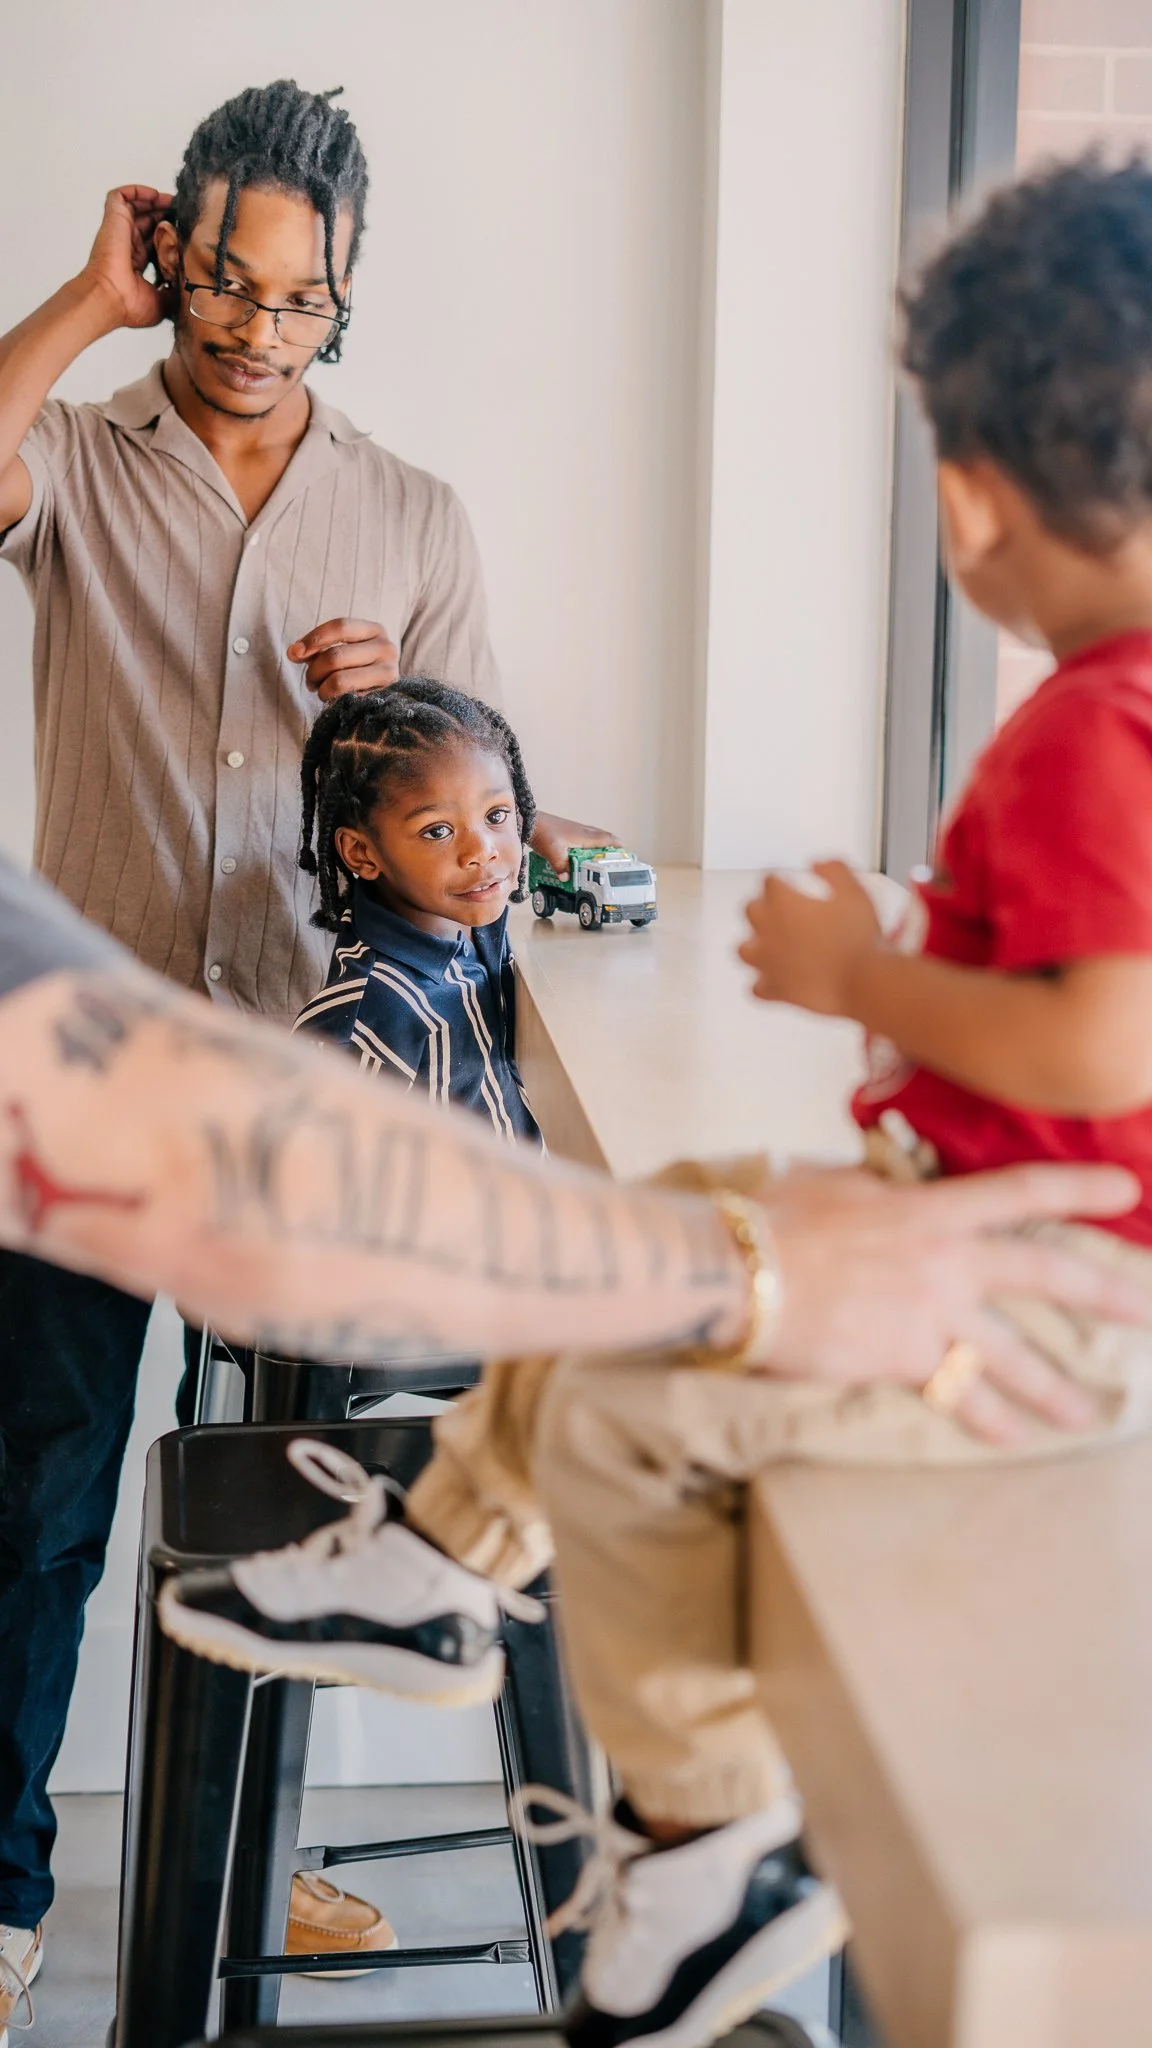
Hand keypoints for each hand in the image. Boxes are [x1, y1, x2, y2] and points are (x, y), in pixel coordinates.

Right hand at [81, 186, 173, 330]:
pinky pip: (121, 195)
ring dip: (155, 201)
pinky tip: (156, 195)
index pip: (154, 242)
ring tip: (175, 201)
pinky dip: (137, 191)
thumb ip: (174, 293)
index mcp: (136, 263)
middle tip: (185, 213)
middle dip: (166, 214)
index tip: (186, 231)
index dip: (169, 234)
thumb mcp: (162, 303)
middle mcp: (127, 245)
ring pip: (136, 206)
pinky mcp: (113, 220)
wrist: (109, 299)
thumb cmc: (128, 306)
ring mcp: (119, 232)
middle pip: (147, 221)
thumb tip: (187, 290)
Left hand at [286, 620, 399, 702]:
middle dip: (314, 671)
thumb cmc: (354, 670)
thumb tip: (293, 652)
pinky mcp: (384, 699)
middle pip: (335, 656)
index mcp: (375, 631)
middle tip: (310, 681)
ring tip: (321, 691)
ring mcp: (389, 674)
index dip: (314, 639)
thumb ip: (314, 649)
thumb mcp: (337, 651)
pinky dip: (333, 701)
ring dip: (322, 689)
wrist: (382, 700)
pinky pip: (347, 700)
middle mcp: (387, 649)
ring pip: (339, 680)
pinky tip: (334, 700)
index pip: (340, 627)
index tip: (294, 653)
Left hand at [530, 812, 621, 874]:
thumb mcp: (553, 853)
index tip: (625, 852)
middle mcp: (582, 831)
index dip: (617, 846)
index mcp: (584, 835)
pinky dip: (587, 844)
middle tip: (616, 855)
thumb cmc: (543, 833)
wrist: (530, 821)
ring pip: (592, 836)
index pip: (606, 839)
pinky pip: (583, 837)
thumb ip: (561, 867)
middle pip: (602, 837)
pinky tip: (582, 852)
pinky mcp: (566, 831)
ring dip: (599, 844)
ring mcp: (574, 829)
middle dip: (610, 845)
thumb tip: (566, 878)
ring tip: (601, 855)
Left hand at [739, 861, 881, 1016]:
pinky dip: (763, 983)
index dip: (780, 879)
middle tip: (780, 909)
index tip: (787, 881)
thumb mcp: (853, 891)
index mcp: (783, 903)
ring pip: (744, 950)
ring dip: (754, 944)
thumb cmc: (859, 938)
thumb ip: (833, 870)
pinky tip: (773, 981)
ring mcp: (768, 962)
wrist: (864, 981)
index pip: (769, 881)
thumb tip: (818, 864)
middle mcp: (768, 931)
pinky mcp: (776, 990)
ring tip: (768, 944)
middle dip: (763, 906)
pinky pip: (756, 989)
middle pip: (751, 910)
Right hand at [760, 1161, 1149, 1445]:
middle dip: (1105, 1292)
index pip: (1019, 1190)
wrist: (742, 1271)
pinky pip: (960, 1397)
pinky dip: (989, 1419)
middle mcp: (945, 1259)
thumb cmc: (772, 1221)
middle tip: (1147, 1310)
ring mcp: (930, 1312)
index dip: (1078, 1186)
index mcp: (929, 1208)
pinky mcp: (905, 1358)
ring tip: (1089, 1413)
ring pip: (1013, 1355)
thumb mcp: (830, 1184)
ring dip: (1057, 1387)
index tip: (1127, 1188)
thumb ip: (873, 1191)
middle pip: (1043, 1274)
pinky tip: (1012, 1439)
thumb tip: (884, 1190)